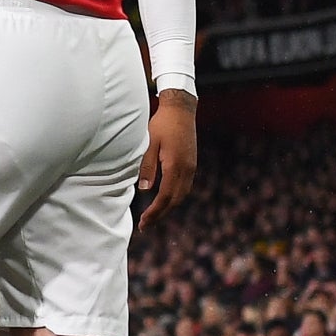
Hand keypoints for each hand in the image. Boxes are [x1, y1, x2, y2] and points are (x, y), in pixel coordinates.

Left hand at [135, 90, 198, 229]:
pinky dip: (174, 197)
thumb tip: (146, 189)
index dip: (154, 212)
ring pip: (182, 194)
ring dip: (168, 207)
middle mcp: (187, 169)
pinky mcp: (191, 163)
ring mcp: (191, 167)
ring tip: (154, 216)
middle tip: (145, 225)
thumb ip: (147, 166)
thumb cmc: (161, 124)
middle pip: (175, 200)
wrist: (181, 110)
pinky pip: (184, 186)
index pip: (165, 197)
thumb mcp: (149, 143)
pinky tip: (164, 199)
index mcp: (175, 166)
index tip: (143, 223)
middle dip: (160, 214)